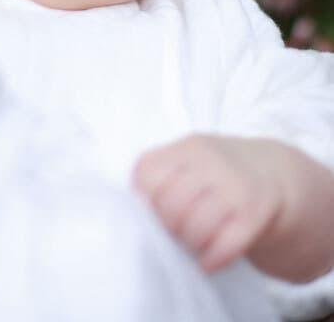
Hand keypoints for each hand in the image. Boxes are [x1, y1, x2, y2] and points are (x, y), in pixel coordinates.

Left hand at [133, 135, 283, 272]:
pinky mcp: (254, 215)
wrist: (273, 173)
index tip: (153, 211)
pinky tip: (208, 261)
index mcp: (188, 148)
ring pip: (196, 226)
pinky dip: (211, 259)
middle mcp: (211, 163)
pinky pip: (225, 244)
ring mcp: (233, 188)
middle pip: (170, 204)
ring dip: (189, 244)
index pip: (148, 174)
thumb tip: (136, 213)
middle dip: (167, 226)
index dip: (145, 200)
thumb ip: (163, 176)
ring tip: (192, 244)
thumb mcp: (191, 159)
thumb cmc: (219, 172)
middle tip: (174, 232)